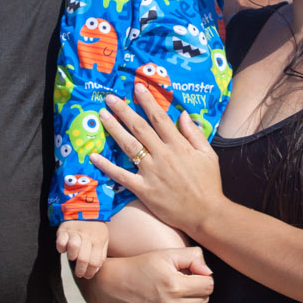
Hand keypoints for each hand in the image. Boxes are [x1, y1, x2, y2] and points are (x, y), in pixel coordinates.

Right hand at [56, 220, 108, 279]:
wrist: (85, 208)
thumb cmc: (95, 229)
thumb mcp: (103, 240)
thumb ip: (101, 255)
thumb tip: (94, 270)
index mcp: (99, 240)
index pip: (95, 262)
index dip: (90, 272)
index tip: (87, 276)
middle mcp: (87, 236)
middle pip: (83, 258)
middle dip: (80, 270)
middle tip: (79, 274)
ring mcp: (75, 232)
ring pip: (73, 247)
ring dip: (72, 256)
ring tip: (73, 258)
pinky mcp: (64, 229)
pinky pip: (60, 241)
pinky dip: (61, 248)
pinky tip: (64, 249)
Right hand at [86, 248, 212, 302]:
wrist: (113, 285)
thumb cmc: (142, 267)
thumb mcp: (166, 254)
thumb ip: (192, 256)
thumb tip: (208, 273)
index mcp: (174, 284)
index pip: (208, 286)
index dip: (205, 280)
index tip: (195, 278)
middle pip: (204, 302)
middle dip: (201, 294)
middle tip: (189, 289)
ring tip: (188, 302)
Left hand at [93, 86, 224, 238]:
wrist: (206, 214)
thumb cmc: (208, 184)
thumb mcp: (208, 155)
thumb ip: (195, 134)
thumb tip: (183, 115)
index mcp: (179, 145)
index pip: (159, 118)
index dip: (147, 102)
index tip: (136, 88)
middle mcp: (163, 155)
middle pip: (139, 128)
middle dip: (123, 110)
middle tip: (109, 98)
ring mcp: (151, 172)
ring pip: (129, 146)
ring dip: (114, 129)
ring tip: (102, 116)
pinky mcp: (143, 190)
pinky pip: (122, 176)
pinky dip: (107, 166)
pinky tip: (94, 156)